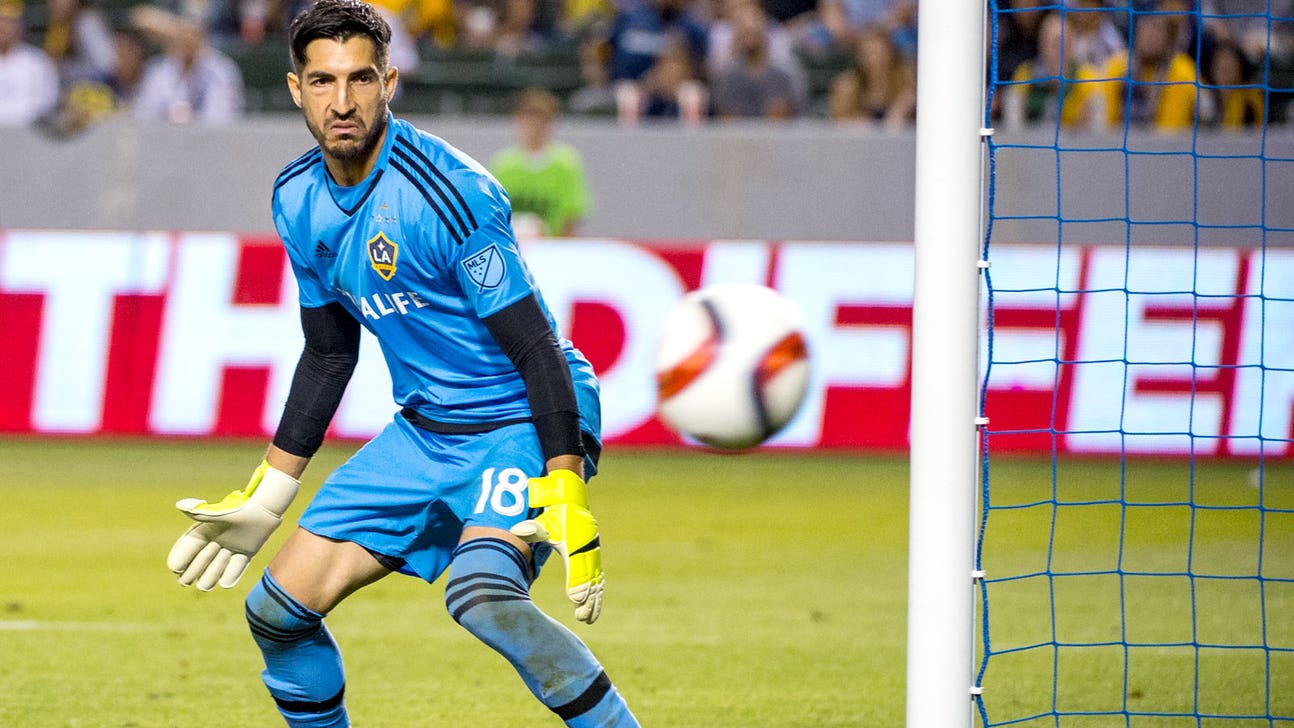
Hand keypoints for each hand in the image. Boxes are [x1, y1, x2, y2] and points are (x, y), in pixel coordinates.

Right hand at [166, 461, 298, 590]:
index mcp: (207, 529)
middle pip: (200, 560)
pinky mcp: (245, 552)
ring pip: (216, 567)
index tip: (174, 568)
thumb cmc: (241, 508)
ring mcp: (231, 547)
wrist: (265, 508)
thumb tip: (180, 505)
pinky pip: (235, 569)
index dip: (181, 557)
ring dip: (211, 574)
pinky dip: (231, 575)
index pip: (189, 545)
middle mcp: (217, 539)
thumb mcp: (219, 513)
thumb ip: (199, 513)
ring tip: (206, 582)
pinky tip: (226, 581)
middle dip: (192, 571)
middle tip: (183, 582)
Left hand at [510, 469, 603, 623]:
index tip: (574, 600)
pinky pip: (597, 580)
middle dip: (587, 599)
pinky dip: (597, 594)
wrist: (571, 504)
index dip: (576, 584)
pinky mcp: (594, 558)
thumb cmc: (554, 516)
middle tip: (581, 617)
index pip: (576, 567)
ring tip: (589, 619)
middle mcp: (587, 549)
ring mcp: (593, 554)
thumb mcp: (542, 522)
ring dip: (593, 601)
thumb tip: (516, 531)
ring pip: (596, 582)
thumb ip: (531, 529)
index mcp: (573, 542)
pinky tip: (594, 609)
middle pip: (589, 578)